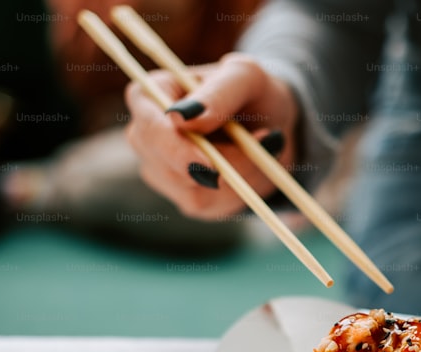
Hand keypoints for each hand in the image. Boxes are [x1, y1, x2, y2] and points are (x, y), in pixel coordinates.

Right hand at [124, 53, 298, 219]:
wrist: (274, 124)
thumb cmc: (254, 92)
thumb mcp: (246, 77)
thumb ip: (218, 93)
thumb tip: (179, 118)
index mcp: (149, 95)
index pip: (148, 126)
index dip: (174, 148)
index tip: (209, 163)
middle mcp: (146, 136)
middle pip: (165, 166)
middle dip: (220, 164)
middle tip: (263, 143)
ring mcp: (161, 170)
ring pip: (191, 191)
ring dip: (237, 175)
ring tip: (259, 147)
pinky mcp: (185, 197)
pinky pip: (209, 205)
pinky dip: (239, 191)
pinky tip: (250, 168)